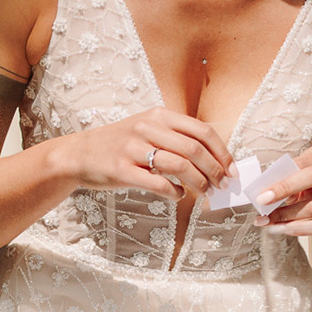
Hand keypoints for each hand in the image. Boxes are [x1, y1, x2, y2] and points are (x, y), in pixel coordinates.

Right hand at [57, 107, 232, 200]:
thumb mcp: (148, 128)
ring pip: (179, 166)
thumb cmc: (121, 144)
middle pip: (194, 149)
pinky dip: (175, 192)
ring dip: (199, 183)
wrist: (80, 154)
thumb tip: (214, 157)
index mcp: (159, 115)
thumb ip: (176, 136)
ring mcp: (133, 149)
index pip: (201, 131)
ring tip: (205, 192)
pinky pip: (158, 184)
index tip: (232, 169)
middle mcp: (147, 127)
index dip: (222, 152)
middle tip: (222, 185)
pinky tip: (179, 195)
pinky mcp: (122, 170)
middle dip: (215, 170)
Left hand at [256, 144, 311, 233]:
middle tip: (262, 202)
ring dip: (286, 215)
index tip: (262, 191)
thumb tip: (269, 194)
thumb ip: (290, 179)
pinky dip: (299, 229)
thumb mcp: (305, 176)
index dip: (284, 175)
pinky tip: (284, 229)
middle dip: (284, 189)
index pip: (304, 162)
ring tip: (267, 220)